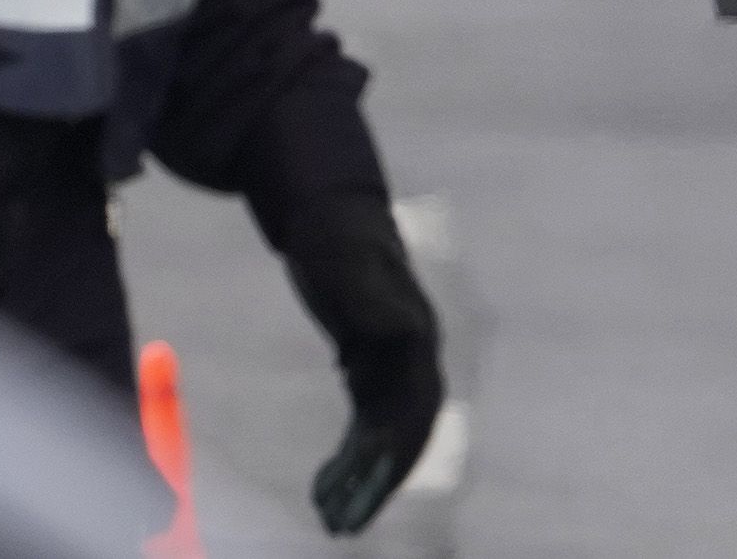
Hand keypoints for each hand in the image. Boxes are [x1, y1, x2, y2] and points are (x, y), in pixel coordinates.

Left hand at [284, 209, 443, 534]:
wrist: (328, 210)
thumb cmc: (336, 237)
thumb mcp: (348, 265)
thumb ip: (372, 297)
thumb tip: (400, 332)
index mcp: (414, 340)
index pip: (414, 416)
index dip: (391, 462)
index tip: (361, 496)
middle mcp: (412, 359)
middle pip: (402, 437)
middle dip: (375, 485)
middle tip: (338, 526)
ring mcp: (393, 366)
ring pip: (383, 439)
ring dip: (360, 479)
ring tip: (325, 517)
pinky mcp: (369, 368)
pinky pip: (366, 427)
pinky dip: (348, 459)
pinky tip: (322, 484)